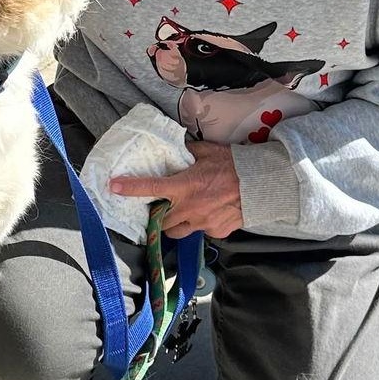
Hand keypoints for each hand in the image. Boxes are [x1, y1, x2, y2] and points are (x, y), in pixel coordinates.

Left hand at [110, 139, 243, 239]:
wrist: (264, 184)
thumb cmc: (235, 164)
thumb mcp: (208, 151)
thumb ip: (188, 151)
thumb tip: (175, 147)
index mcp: (185, 186)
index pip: (151, 188)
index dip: (130, 188)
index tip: (114, 187)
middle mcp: (190, 208)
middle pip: (160, 221)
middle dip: (156, 216)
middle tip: (160, 206)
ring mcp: (203, 223)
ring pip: (177, 232)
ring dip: (174, 224)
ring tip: (181, 213)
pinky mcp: (217, 232)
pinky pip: (201, 232)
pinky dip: (199, 225)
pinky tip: (208, 213)